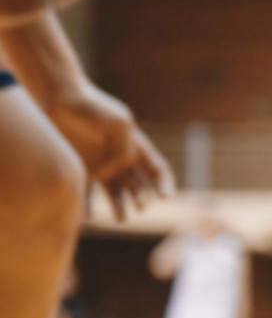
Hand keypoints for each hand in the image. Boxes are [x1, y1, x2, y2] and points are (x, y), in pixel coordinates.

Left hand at [46, 83, 171, 220]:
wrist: (60, 99)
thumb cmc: (93, 107)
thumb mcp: (120, 124)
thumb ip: (123, 151)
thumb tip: (111, 174)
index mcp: (135, 146)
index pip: (156, 168)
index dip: (164, 183)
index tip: (165, 197)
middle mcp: (120, 158)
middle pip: (138, 184)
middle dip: (143, 197)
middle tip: (141, 207)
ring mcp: (99, 164)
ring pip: (114, 192)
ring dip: (120, 206)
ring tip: (121, 219)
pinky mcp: (79, 168)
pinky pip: (85, 191)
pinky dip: (86, 205)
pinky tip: (87, 214)